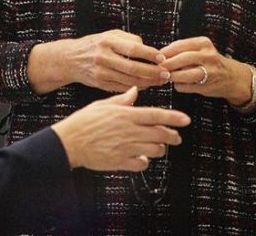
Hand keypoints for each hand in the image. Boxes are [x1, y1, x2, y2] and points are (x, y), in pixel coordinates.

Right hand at [28, 30, 169, 94]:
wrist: (70, 59)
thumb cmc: (95, 44)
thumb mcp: (109, 35)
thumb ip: (129, 39)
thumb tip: (148, 48)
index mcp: (107, 41)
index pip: (133, 48)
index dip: (149, 54)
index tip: (162, 58)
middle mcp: (103, 57)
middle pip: (133, 67)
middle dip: (152, 72)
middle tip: (166, 73)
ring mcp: (101, 72)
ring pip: (129, 80)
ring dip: (148, 82)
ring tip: (160, 80)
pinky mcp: (100, 84)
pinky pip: (123, 87)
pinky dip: (137, 87)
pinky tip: (147, 85)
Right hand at [51, 87, 191, 170]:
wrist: (69, 141)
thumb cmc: (84, 121)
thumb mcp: (103, 105)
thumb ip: (122, 99)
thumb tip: (135, 91)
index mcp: (126, 115)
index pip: (156, 115)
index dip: (173, 118)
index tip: (186, 120)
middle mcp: (129, 131)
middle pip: (160, 134)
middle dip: (172, 136)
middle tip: (176, 137)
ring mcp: (126, 147)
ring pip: (154, 150)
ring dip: (160, 148)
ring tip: (159, 146)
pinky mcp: (120, 162)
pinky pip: (141, 164)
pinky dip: (145, 161)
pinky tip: (142, 158)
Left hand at [159, 36, 251, 104]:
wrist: (232, 77)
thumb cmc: (209, 62)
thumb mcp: (200, 50)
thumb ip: (182, 51)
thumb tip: (159, 56)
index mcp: (203, 43)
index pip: (179, 45)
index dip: (165, 52)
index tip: (157, 58)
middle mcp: (208, 55)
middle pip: (182, 59)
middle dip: (168, 65)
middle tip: (159, 68)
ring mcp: (210, 71)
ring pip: (185, 74)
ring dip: (173, 76)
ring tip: (168, 77)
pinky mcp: (208, 85)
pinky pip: (187, 86)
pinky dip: (179, 86)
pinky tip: (179, 84)